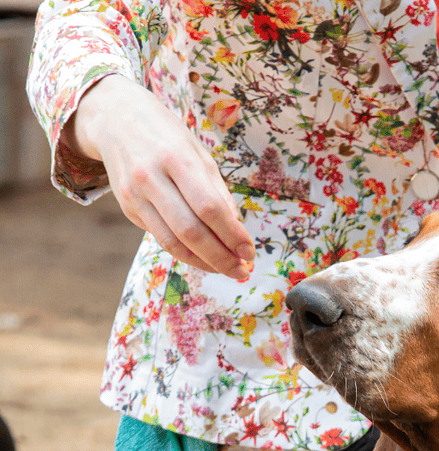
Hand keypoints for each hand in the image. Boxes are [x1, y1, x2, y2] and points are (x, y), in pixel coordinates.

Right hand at [67, 75, 254, 280]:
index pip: (209, 207)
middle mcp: (151, 177)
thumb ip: (218, 192)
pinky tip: (205, 258)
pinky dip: (186, 253)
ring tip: (228, 269)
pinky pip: (161, 238)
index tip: (250, 252)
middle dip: (220, 257)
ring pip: (173, 242)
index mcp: (176, 158)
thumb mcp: (199, 154)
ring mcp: (135, 194)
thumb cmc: (168, 137)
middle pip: (190, 230)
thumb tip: (237, 232)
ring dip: (204, 262)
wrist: (115, 119)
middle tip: (242, 271)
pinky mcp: (127, 208)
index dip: (232, 234)